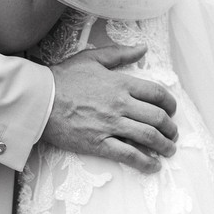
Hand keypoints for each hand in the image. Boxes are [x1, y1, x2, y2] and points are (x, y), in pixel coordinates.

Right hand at [43, 44, 177, 173]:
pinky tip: (153, 166)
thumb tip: (143, 48)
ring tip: (168, 150)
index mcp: (120, 83)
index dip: (170, 103)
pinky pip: (129, 155)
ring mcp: (110, 125)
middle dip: (171, 128)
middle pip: (157, 117)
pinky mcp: (99, 144)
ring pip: (148, 137)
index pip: (156, 93)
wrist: (40, 99)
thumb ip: (120, 53)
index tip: (172, 110)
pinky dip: (146, 163)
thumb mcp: (92, 58)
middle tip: (173, 133)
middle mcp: (119, 104)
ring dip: (164, 146)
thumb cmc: (64, 78)